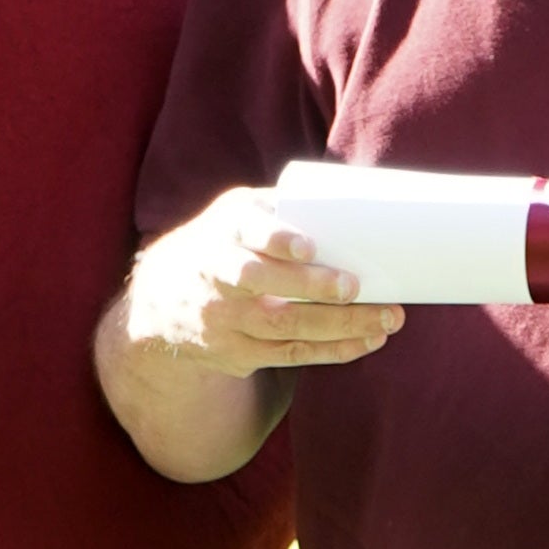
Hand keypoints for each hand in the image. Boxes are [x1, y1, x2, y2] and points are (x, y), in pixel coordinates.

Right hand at [118, 187, 403, 378]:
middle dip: (313, 289)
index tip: (308, 246)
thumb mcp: (235, 214)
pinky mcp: (238, 353)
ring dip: (339, 326)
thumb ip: (281, 205)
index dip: (275, 239)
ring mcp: (225, 319)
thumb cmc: (222, 244)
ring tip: (386, 319)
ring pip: (284, 326)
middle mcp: (217, 276)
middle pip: (265, 286)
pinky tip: (368, 341)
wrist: (162, 301)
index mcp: (223, 231)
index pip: (245, 233)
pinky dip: (333, 350)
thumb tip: (353, 193)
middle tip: (355, 286)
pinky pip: (290, 355)